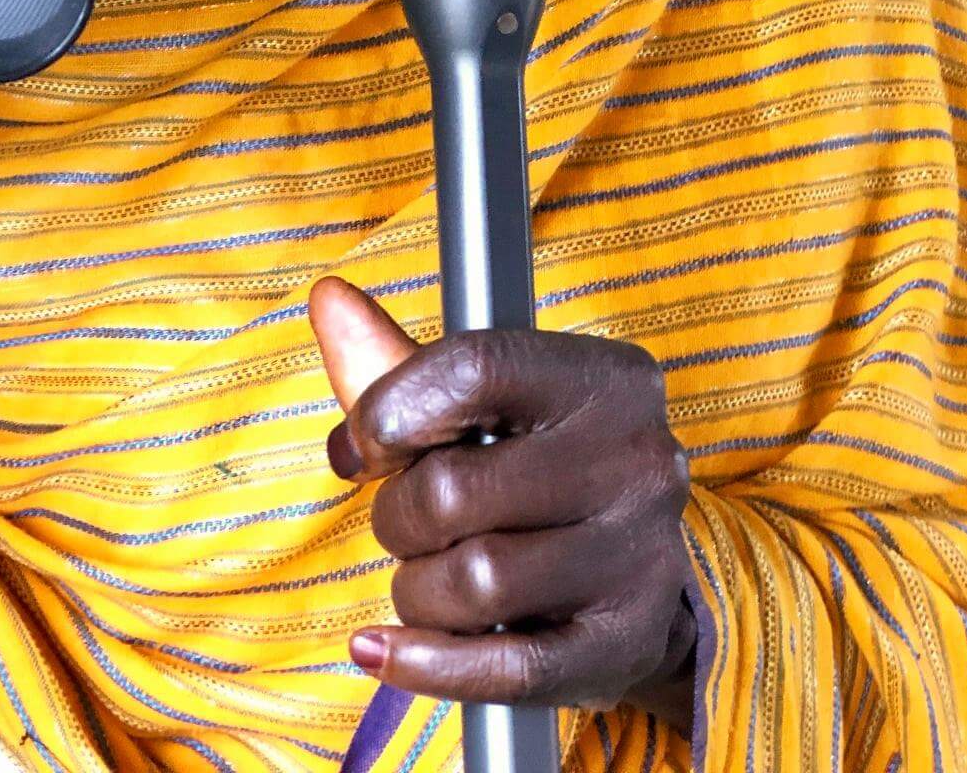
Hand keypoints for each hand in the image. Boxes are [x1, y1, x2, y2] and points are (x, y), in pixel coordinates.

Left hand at [309, 277, 696, 728]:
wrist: (639, 572)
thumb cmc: (537, 467)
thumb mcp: (481, 405)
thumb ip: (395, 359)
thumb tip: (327, 299)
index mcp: (603, 379)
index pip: (472, 369)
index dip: (388, 411)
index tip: (360, 447)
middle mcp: (636, 460)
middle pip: (454, 487)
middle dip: (398, 513)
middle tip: (404, 520)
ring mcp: (638, 556)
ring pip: (475, 581)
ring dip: (415, 588)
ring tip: (426, 576)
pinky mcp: (624, 644)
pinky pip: (504, 668)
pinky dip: (424, 663)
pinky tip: (383, 649)